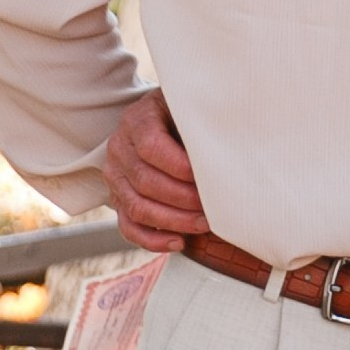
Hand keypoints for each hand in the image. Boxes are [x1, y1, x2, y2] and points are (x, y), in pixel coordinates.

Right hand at [104, 86, 210, 253]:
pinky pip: (129, 227)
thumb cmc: (187, 116)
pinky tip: (180, 242)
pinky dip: (153, 240)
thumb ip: (205, 121)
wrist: (166, 120)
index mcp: (137, 120)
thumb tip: (232, 149)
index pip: (151, 147)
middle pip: (145, 181)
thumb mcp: (193, 108)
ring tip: (204, 224)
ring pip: (137, 207)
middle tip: (214, 206)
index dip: (180, 166)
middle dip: (183, 199)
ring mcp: (116, 177)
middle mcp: (120, 148)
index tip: (210, 176)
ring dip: (174, 220)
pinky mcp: (118, 200)